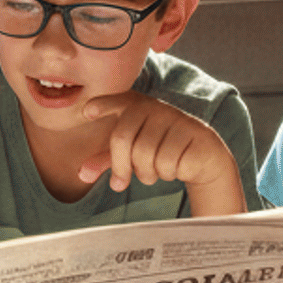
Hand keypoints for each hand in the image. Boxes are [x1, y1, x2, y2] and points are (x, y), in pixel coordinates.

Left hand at [77, 91, 239, 203]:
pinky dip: (166, 173)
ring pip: (144, 154)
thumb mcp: (130, 154)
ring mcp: (174, 118)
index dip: (103, 105)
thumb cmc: (158, 150)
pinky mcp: (192, 132)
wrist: (200, 156)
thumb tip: (82, 175)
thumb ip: (106, 161)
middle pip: (121, 138)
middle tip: (122, 181)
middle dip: (120, 166)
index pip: (118, 101)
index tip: (87, 112)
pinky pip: (166, 162)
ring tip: (155, 170)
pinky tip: (175, 167)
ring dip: (146, 173)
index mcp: (136, 107)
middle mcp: (154, 107)